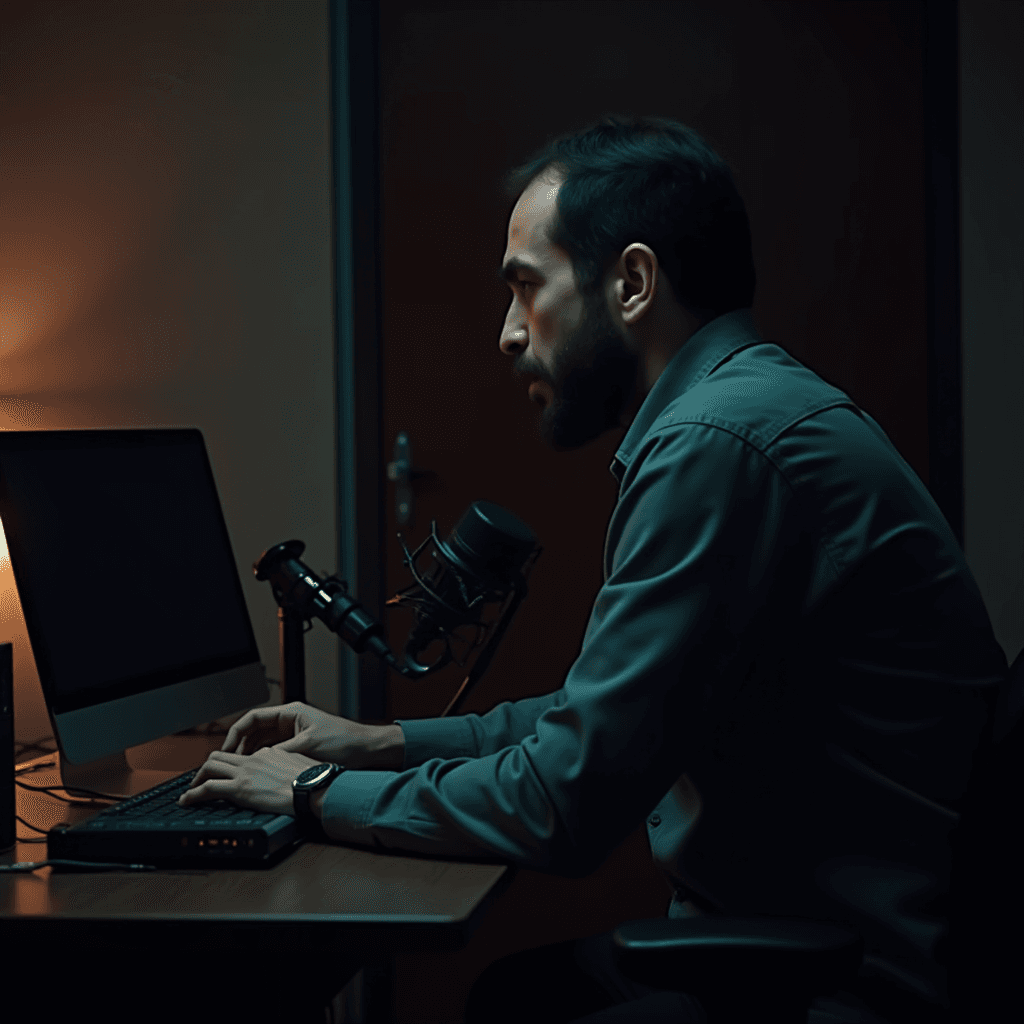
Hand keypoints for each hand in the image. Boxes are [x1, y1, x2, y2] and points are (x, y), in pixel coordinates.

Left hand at [178, 746, 319, 816]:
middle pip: (221, 756)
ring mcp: (245, 772)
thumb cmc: (313, 781)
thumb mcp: (300, 767)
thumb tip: (287, 775)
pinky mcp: (239, 788)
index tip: (230, 775)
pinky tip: (186, 801)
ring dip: (197, 778)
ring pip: (210, 767)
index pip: (244, 755)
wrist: (313, 788)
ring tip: (191, 790)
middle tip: (202, 779)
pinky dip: (193, 794)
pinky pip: (207, 788)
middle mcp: (254, 759)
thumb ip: (287, 768)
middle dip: (207, 767)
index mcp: (269, 753)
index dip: (232, 765)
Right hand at [221, 701, 401, 769]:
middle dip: (240, 746)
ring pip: (263, 743)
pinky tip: (258, 772)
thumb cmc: (344, 741)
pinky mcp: (300, 748)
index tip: (226, 749)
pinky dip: (264, 761)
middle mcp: (290, 721)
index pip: (253, 718)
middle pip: (255, 731)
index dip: (236, 733)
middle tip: (228, 764)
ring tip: (238, 770)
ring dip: (250, 755)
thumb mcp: (308, 746)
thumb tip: (257, 761)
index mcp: (291, 712)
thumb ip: (281, 753)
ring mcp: (294, 734)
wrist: (367, 750)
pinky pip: (274, 752)